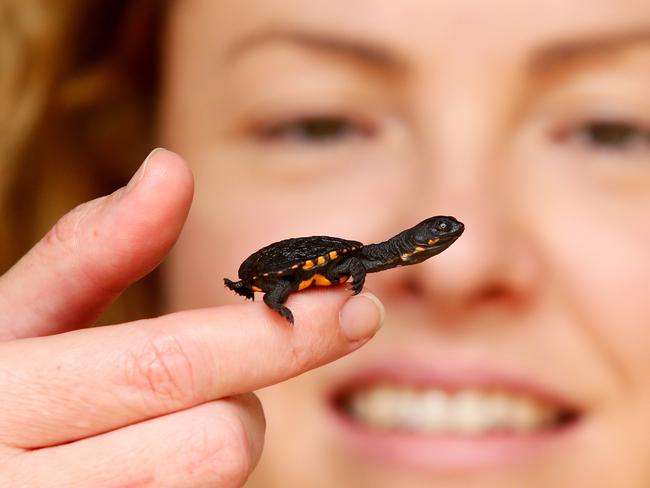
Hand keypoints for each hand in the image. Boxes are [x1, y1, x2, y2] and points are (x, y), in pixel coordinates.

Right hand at [0, 149, 383, 486]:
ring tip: (145, 429)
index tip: (356, 310)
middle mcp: (28, 487)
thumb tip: (171, 170)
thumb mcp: (13, 317)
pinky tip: (137, 465)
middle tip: (194, 385)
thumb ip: (89, 251)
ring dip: (208, 444)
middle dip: (236, 401)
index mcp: (8, 396)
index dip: (276, 338)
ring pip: (215, 480)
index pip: (169, 365)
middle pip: (218, 442)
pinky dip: (190, 478)